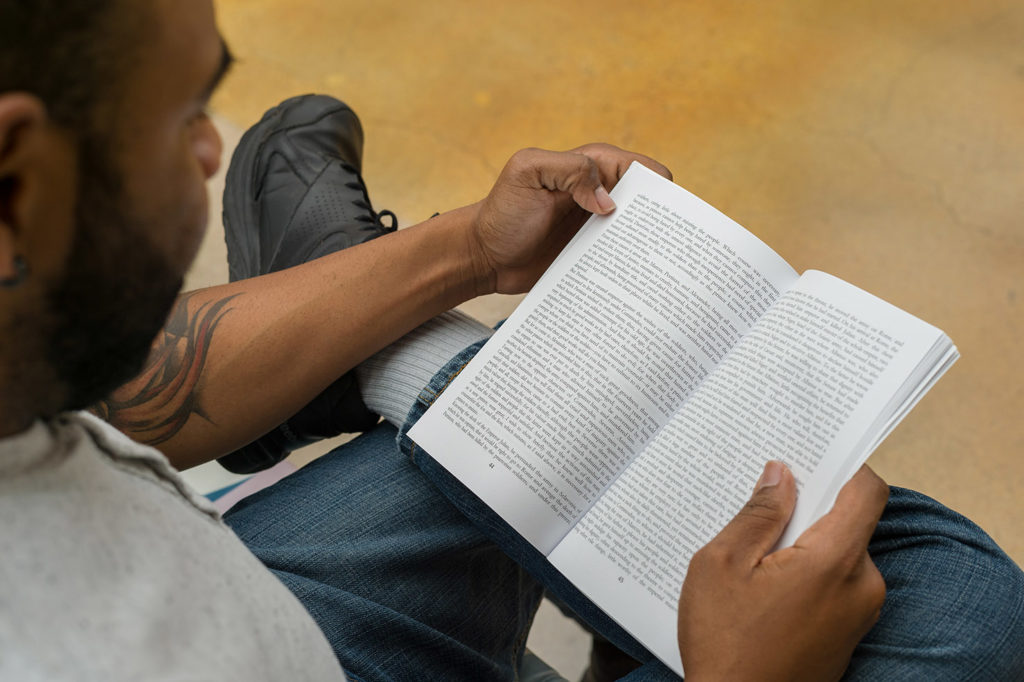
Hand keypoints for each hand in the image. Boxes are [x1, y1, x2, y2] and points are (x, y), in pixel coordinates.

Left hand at [468, 144, 670, 294]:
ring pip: (639, 232)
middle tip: (659, 248)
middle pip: (648, 203)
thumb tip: (608, 201)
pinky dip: (631, 267)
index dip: (656, 188)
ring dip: (648, 247)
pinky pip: (621, 257)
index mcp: (591, 165)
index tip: (659, 215)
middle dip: (659, 220)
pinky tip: (633, 282)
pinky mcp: (593, 252)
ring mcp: (598, 224)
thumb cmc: (502, 212)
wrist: (484, 256)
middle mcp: (600, 193)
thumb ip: (569, 170)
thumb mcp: (527, 174)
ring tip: (653, 270)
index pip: (641, 169)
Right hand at [678, 462, 888, 681]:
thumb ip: (757, 513)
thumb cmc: (725, 645)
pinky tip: (765, 587)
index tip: (807, 460)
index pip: (867, 491)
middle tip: (760, 513)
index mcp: (835, 562)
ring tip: (754, 558)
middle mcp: (861, 586)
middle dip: (808, 509)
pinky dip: (809, 571)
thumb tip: (781, 474)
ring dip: (804, 543)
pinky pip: (837, 582)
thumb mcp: (721, 564)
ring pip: (841, 551)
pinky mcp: (850, 633)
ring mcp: (860, 613)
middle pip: (850, 520)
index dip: (841, 467)